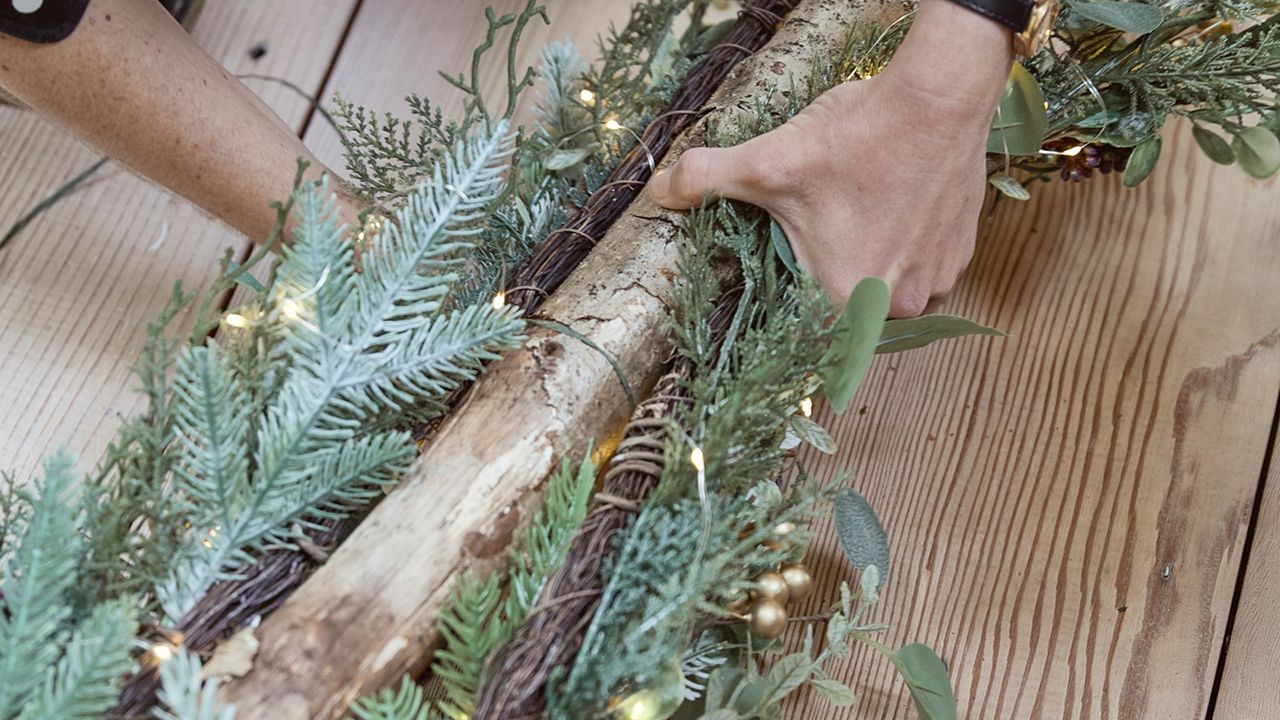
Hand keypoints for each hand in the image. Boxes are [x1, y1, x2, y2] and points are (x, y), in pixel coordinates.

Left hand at [649, 0, 1012, 316]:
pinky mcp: (959, 256)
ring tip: (852, 221)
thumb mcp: (769, 160)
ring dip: (865, 267)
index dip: (785, 313)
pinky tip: (888, 211)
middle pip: (844, 311)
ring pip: (884, 291)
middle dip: (823, 282)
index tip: (777, 287)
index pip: (804, 334)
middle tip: (813, 241)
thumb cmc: (858, 137)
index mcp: (846, 300)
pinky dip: (901, 249)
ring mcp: (936, 283)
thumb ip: (706, 179)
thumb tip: (659, 190)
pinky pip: (920, 269)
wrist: (939, 99)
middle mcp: (897, 306)